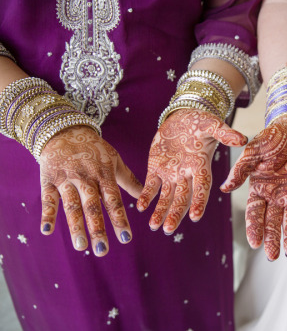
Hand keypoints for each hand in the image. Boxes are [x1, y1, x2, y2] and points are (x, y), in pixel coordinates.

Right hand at [39, 126, 142, 256]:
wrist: (65, 131)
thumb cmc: (94, 149)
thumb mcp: (114, 161)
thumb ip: (128, 180)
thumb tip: (145, 197)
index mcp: (104, 175)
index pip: (114, 201)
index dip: (120, 219)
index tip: (126, 238)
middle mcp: (86, 178)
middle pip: (92, 206)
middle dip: (98, 229)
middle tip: (103, 250)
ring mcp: (66, 179)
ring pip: (71, 205)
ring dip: (75, 226)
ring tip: (80, 247)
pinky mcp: (49, 179)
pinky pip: (48, 198)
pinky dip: (47, 214)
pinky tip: (47, 231)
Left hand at [137, 109, 246, 233]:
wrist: (181, 117)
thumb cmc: (200, 121)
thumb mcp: (212, 124)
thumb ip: (225, 133)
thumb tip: (243, 140)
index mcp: (201, 166)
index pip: (201, 188)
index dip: (199, 202)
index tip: (195, 217)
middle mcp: (186, 174)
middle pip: (182, 198)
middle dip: (175, 213)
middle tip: (168, 229)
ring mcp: (171, 174)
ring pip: (166, 197)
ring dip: (160, 211)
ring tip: (154, 226)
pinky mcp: (156, 169)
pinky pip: (150, 186)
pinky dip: (145, 196)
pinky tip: (140, 207)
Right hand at [221, 114, 286, 259]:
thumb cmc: (272, 137)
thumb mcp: (253, 152)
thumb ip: (241, 171)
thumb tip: (225, 189)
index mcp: (259, 188)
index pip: (255, 213)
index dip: (255, 228)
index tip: (255, 243)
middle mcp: (276, 196)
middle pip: (272, 222)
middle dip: (272, 239)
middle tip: (272, 256)